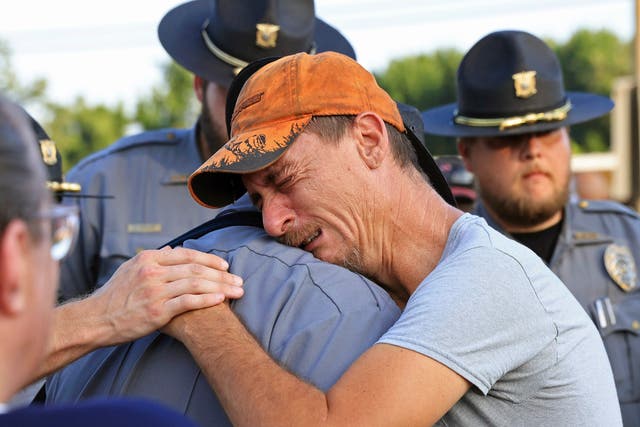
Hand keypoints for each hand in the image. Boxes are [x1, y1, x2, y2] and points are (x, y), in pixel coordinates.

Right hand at [90, 246, 242, 344]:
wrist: (94, 320)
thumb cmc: (114, 296)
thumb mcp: (130, 269)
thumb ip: (153, 259)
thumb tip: (172, 250)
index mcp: (148, 259)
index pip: (187, 255)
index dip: (209, 259)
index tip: (225, 266)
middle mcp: (152, 272)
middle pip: (196, 269)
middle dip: (222, 274)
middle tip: (239, 280)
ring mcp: (155, 291)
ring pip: (196, 284)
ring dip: (221, 287)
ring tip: (237, 292)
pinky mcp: (156, 311)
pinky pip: (188, 302)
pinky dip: (206, 300)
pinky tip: (220, 300)